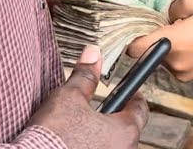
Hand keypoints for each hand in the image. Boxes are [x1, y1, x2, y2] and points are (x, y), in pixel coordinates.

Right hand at [25, 45, 147, 148]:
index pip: (140, 109)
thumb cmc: (52, 135)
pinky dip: (92, 145)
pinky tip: (75, 142)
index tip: (127, 91)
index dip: (132, 96)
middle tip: (101, 107)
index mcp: (125, 131)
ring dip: (103, 134)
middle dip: (115, 116)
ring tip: (83, 126)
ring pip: (113, 143)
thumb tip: (93, 53)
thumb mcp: (69, 97)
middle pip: (127, 128)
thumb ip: (85, 76)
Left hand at [126, 0, 192, 81]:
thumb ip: (170, 5)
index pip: (133, 48)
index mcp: (171, 42)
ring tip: (191, 31)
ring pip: (161, 57)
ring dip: (168, 45)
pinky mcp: (190, 77)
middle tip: (175, 22)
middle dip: (156, 36)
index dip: (131, 36)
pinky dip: (179, 53)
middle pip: (148, 50)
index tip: (137, 25)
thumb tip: (162, 16)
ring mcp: (182, 73)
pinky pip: (174, 63)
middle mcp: (173, 62)